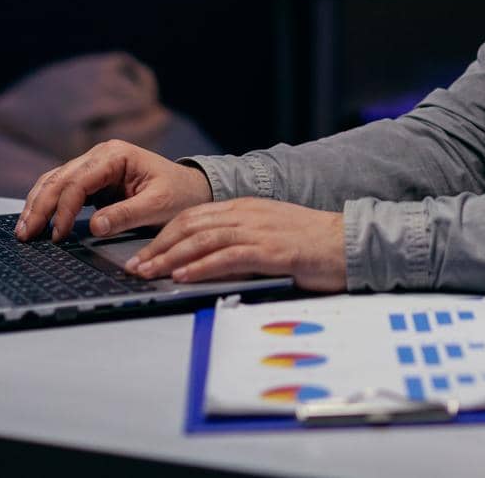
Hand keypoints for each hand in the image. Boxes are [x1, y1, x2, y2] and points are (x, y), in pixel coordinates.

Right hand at [15, 139, 213, 241]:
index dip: (64, 208)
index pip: (79, 181)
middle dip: (40, 207)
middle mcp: (101, 155)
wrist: (192, 189)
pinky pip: (63, 190)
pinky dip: (49, 205)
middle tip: (25, 235)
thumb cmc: (180, 194)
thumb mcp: (158, 205)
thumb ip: (127, 215)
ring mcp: (95, 166)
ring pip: (55, 182)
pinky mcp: (93, 181)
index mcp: (116, 155)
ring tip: (24, 231)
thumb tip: (95, 227)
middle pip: (59, 179)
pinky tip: (37, 222)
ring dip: (38, 205)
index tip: (59, 235)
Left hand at [126, 197, 346, 292]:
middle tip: (136, 266)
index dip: (164, 234)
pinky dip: (201, 266)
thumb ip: (242, 240)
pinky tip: (184, 276)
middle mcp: (248, 214)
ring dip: (171, 258)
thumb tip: (209, 260)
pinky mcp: (271, 251)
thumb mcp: (271, 233)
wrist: (349, 241)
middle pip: (191, 225)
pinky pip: (228, 256)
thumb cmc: (313, 242)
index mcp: (247, 207)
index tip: (144, 253)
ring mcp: (259, 230)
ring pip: (203, 239)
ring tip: (149, 273)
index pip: (194, 216)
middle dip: (158, 246)